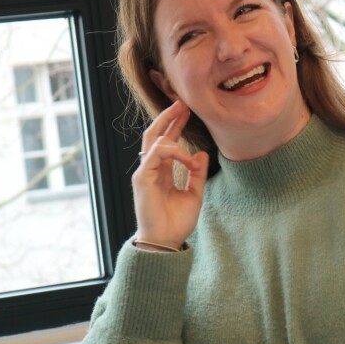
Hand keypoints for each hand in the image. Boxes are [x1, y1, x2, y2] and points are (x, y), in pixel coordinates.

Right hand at [132, 101, 208, 249]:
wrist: (166, 241)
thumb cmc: (177, 221)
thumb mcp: (195, 193)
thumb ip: (198, 174)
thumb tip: (202, 154)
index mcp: (162, 171)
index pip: (167, 141)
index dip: (175, 124)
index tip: (187, 110)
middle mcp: (151, 168)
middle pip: (155, 134)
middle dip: (168, 117)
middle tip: (182, 103)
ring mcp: (145, 172)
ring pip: (155, 141)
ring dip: (175, 135)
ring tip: (191, 145)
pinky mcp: (142, 178)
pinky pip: (156, 154)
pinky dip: (174, 153)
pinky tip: (188, 160)